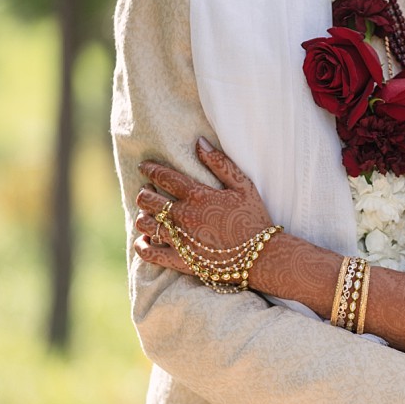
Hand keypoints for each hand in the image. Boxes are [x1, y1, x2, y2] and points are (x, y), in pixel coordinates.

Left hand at [133, 138, 270, 278]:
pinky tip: (145, 241)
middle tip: (147, 193)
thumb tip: (199, 142)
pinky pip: (151, 254)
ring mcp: (181, 240)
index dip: (150, 169)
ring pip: (145, 224)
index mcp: (197, 195)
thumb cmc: (254, 219)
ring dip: (143, 217)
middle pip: (148, 200)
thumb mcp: (244, 186)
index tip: (145, 167)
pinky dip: (142, 246)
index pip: (163, 176)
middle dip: (144, 193)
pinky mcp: (181, 261)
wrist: (262, 257)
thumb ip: (220, 163)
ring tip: (148, 216)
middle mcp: (184, 216)